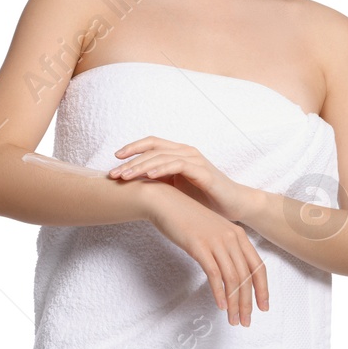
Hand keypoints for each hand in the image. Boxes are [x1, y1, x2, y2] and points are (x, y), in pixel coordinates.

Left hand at [110, 137, 255, 220]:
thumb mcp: (176, 187)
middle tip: (113, 173)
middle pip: (152, 150)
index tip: (114, 158)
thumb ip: (158, 181)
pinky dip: (162, 168)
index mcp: (178, 153)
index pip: (151, 143)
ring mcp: (195, 160)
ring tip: (125, 175)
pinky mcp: (204, 171)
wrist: (234, 205)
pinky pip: (179, 165)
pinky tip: (149, 175)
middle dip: (130, 161)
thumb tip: (130, 183)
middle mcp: (186, 152)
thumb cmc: (203, 197)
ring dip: (141, 165)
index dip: (131, 147)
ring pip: (162, 156)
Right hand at [147, 187, 268, 327]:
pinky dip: (219, 292)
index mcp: (238, 234)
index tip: (263, 307)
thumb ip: (225, 246)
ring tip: (232, 319)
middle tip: (245, 321)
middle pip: (246, 277)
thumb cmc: (185, 217)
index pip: (258, 267)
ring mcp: (216, 241)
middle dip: (247, 303)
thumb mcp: (212, 230)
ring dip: (234, 303)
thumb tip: (231, 270)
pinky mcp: (199, 246)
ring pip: (232, 279)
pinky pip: (214, 274)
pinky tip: (219, 305)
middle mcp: (231, 238)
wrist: (164, 202)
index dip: (262, 290)